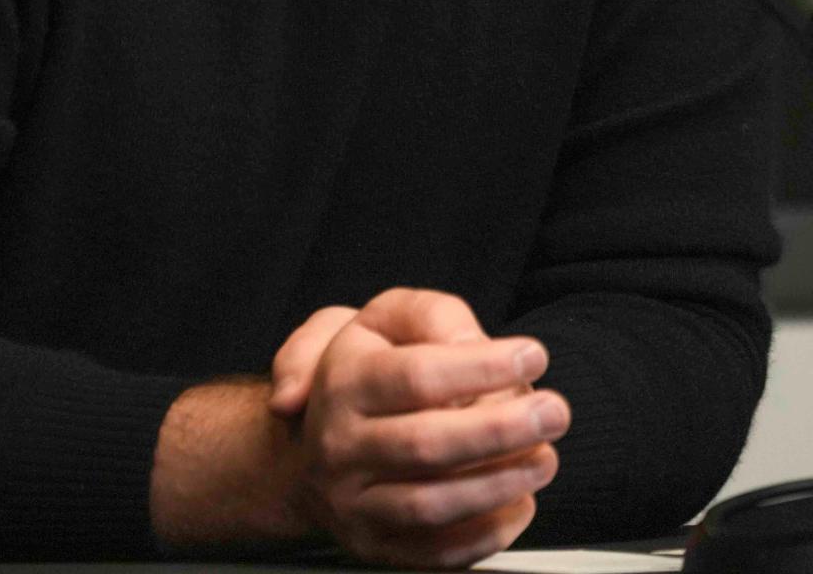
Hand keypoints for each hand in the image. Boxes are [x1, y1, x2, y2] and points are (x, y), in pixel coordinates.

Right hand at [276, 288, 569, 567]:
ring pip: (430, 505)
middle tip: (555, 411)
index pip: (415, 376)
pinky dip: (486, 534)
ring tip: (545, 457)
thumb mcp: (384, 318)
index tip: (531, 355)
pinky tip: (521, 502)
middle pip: (425, 443)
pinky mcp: (373, 546)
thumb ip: (428, 315)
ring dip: (498, 484)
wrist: (309, 442)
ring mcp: (353, 503)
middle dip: (500, 429)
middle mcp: (340, 446)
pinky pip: (434, 553)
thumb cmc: (365, 368)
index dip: (480, 367)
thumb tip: (470, 343)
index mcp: (343, 382)